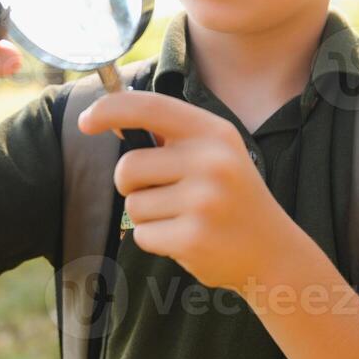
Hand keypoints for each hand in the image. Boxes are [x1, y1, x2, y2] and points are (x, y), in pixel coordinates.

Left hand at [76, 90, 295, 294]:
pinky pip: (143, 235)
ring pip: (133, 205)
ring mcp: (203, 201)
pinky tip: (187, 239)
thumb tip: (110, 121)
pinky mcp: (193, 237)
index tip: (86, 121)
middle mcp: (210, 161)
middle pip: (128, 167)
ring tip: (184, 218)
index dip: (109, 109)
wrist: (273, 251)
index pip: (148, 107)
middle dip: (132, 185)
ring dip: (148, 216)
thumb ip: (168, 137)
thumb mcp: (213, 153)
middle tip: (164, 194)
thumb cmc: (231, 197)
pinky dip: (156, 240)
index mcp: (213, 132)